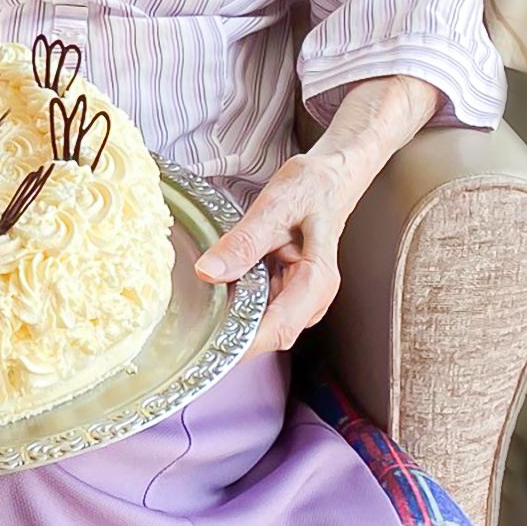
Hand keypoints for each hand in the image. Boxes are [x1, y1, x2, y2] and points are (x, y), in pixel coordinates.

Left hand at [193, 150, 350, 355]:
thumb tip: (209, 272)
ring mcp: (304, 296)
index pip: (280, 328)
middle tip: (197, 328)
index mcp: (316, 280)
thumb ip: (243, 242)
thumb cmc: (310, 188)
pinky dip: (243, 301)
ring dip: (239, 317)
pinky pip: (265, 305)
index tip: (213, 347)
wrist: (329, 178)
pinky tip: (224, 286)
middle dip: (238, 334)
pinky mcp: (292, 290)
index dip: (246, 344)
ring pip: (267, 322)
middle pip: (273, 332)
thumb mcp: (274, 206)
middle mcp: (314, 297)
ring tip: (204, 306)